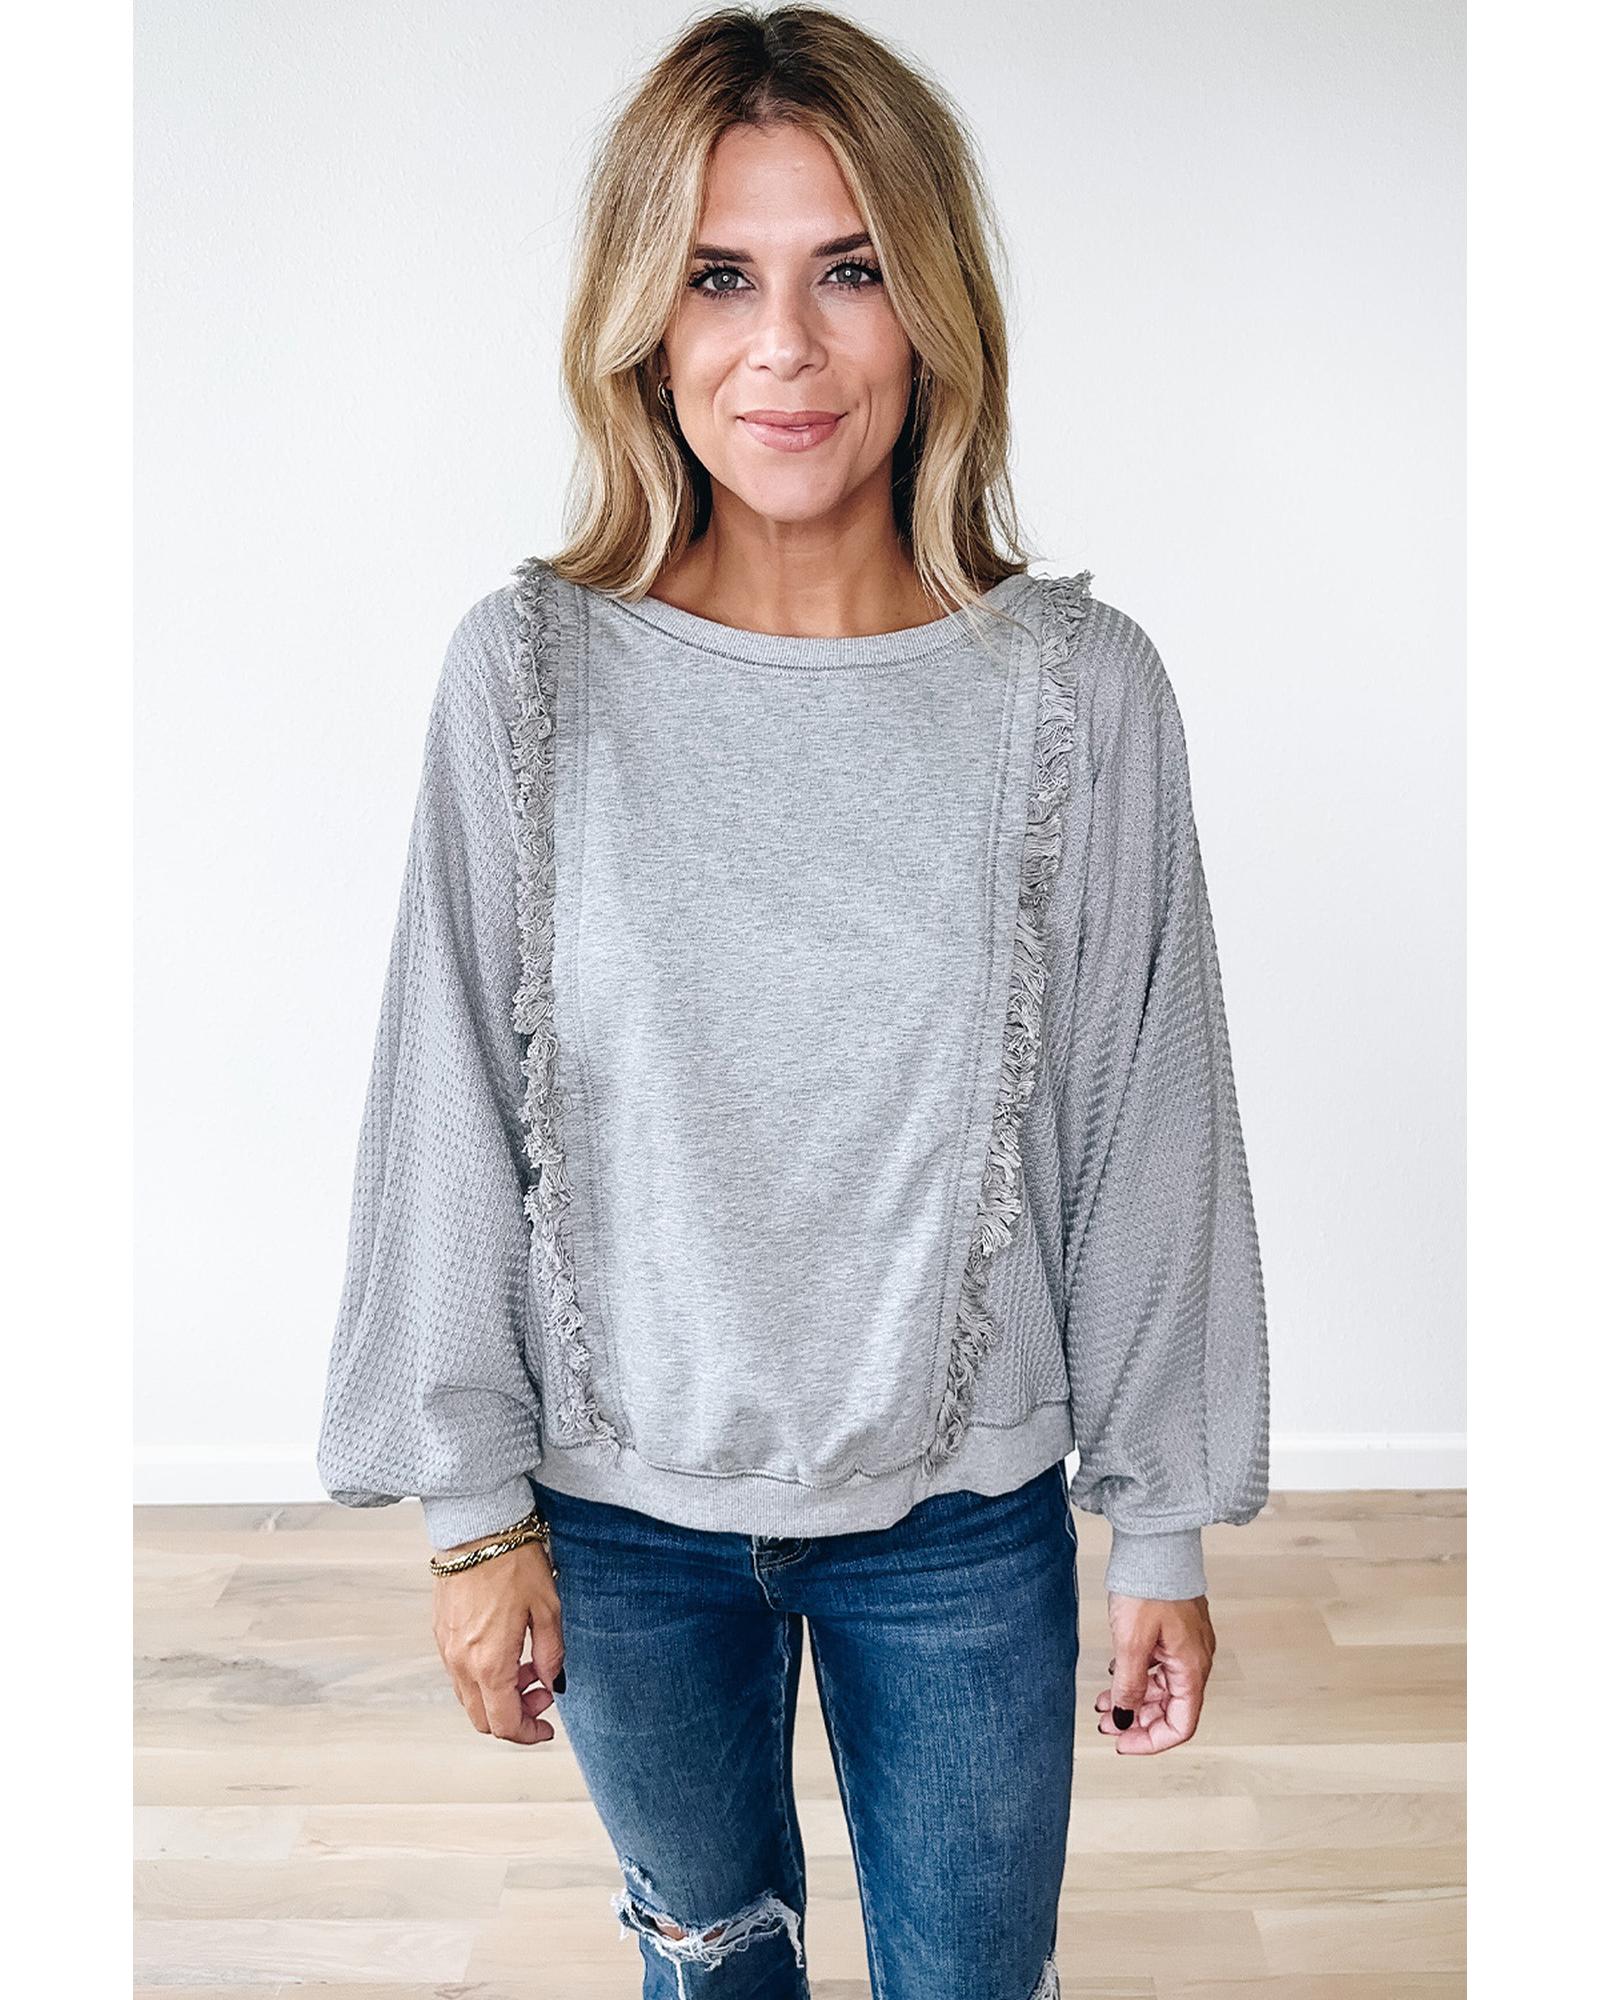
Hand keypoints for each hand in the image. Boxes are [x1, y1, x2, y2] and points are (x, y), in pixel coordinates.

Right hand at [431, 1532, 564, 1744]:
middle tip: (541, 1690)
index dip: (529, 1734)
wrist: (477, 1527)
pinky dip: (483, 1676)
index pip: (505, 1724)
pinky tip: (505, 1650)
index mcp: (489, 1663)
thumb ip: (551, 1653)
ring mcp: (446, 1649)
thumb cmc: (514, 1561)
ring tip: (527, 1664)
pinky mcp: (440, 1633)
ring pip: (469, 1697)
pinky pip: (459, 1673)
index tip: (547, 1726)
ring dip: (498, 1695)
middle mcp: (461, 1663)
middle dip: (515, 1716)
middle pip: (482, 1719)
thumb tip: (552, 1682)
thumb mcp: (547, 1608)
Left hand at [1093, 1592, 1215, 1753]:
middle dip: (1138, 1720)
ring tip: (1103, 1701)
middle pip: (1172, 1708)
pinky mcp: (1173, 1630)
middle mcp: (1194, 1660)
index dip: (1152, 1740)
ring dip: (1134, 1698)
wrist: (1154, 1543)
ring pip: (1162, 1687)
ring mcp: (1185, 1644)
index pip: (1181, 1724)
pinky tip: (1115, 1674)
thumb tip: (1123, 1718)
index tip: (1121, 1742)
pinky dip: (1137, 1676)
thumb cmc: (1149, 1586)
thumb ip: (1129, 1684)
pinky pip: (1158, 1666)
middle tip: (1105, 1722)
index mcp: (1191, 1668)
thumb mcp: (1131, 1641)